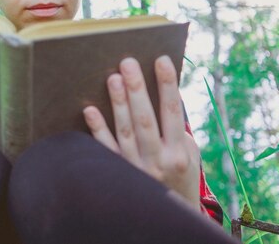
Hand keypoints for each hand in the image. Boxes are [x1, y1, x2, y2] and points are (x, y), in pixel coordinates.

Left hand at [83, 56, 200, 209]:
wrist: (168, 218)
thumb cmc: (179, 174)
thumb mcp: (189, 154)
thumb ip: (176, 128)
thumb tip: (161, 92)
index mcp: (179, 153)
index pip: (173, 113)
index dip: (168, 85)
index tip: (162, 59)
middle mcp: (158, 162)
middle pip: (145, 120)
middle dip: (137, 89)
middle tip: (128, 62)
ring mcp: (136, 169)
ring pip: (125, 131)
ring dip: (118, 103)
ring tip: (112, 78)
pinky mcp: (119, 174)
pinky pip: (106, 149)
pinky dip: (97, 129)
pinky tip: (89, 109)